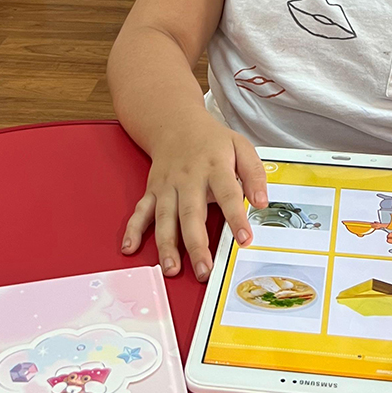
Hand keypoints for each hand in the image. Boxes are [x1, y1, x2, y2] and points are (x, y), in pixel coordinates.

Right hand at [121, 111, 267, 281]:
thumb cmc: (212, 141)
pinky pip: (141, 211)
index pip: (228, 194)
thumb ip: (254, 174)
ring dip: (167, 244)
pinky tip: (130, 248)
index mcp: (214, 166)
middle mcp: (188, 178)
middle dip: (196, 243)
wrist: (176, 123)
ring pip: (165, 217)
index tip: (244, 239)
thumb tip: (262, 202)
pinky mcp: (152, 191)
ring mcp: (167, 185)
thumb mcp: (241, 146)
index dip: (236, 217)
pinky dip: (133, 229)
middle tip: (204, 269)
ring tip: (172, 268)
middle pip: (191, 213)